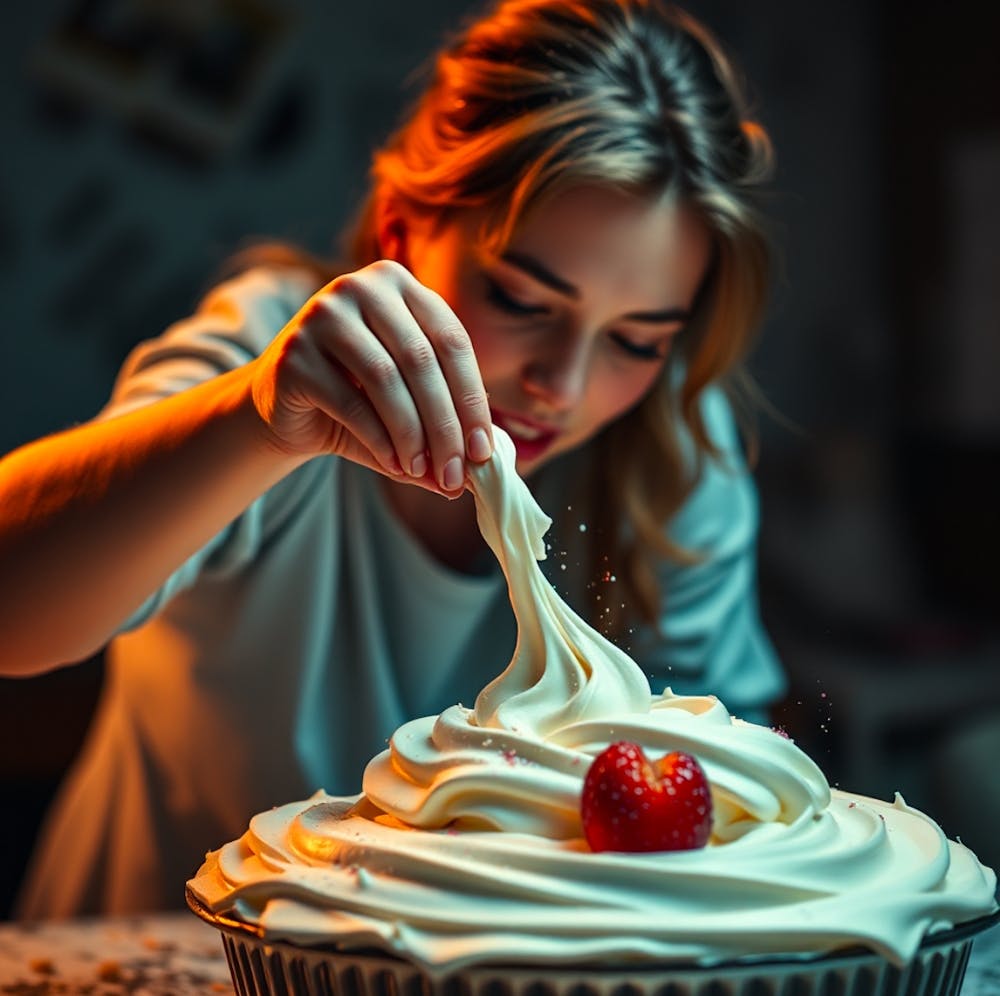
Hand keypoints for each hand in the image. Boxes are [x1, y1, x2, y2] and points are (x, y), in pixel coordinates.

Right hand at [249, 260, 492, 495]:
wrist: (284, 409)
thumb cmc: (357, 402)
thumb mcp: (408, 407)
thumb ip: (442, 428)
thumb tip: (480, 470)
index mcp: (400, 284)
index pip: (452, 341)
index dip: (473, 399)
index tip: (483, 451)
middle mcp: (361, 287)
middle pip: (421, 360)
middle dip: (445, 425)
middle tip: (456, 474)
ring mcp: (322, 314)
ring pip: (386, 379)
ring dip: (412, 435)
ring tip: (422, 472)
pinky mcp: (294, 353)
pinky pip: (349, 400)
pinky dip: (379, 439)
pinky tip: (395, 465)